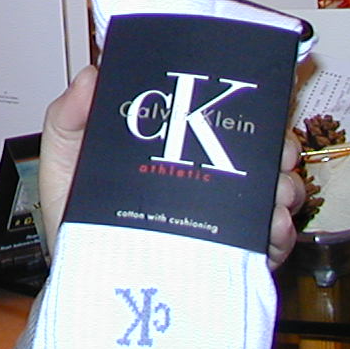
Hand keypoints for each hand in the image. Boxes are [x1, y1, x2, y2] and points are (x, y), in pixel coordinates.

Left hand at [37, 67, 305, 269]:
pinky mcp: (234, 255)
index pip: (225, 114)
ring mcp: (225, 216)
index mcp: (179, 145)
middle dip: (278, 144)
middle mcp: (209, 176)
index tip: (258, 96)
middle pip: (263, 148)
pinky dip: (280, 232)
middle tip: (274, 149)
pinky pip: (271, 241)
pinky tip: (271, 226)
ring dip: (284, 185)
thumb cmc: (75, 210)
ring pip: (276, 190)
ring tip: (275, 191)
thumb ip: (70, 114)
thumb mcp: (65, 156)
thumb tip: (92, 75)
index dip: (250, 101)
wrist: (82, 274)